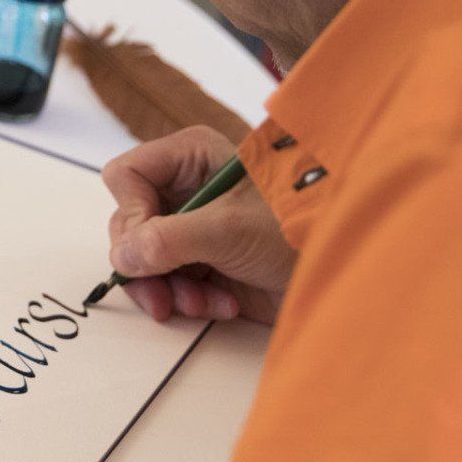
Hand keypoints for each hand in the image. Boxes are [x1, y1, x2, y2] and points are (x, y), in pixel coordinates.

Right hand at [103, 126, 293, 324]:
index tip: (147, 249)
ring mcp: (191, 226)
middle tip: (165, 295)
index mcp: (190, 157)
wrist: (339, 268)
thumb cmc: (296, 228)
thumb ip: (168, 240)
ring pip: (142, 258)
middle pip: (128, 223)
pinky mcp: (201, 260)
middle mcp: (185, 187)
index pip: (125, 177)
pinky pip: (168, 282)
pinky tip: (221, 304)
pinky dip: (189, 299)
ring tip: (201, 303)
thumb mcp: (229, 229)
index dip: (131, 215)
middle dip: (149, 264)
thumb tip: (122, 257)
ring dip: (168, 288)